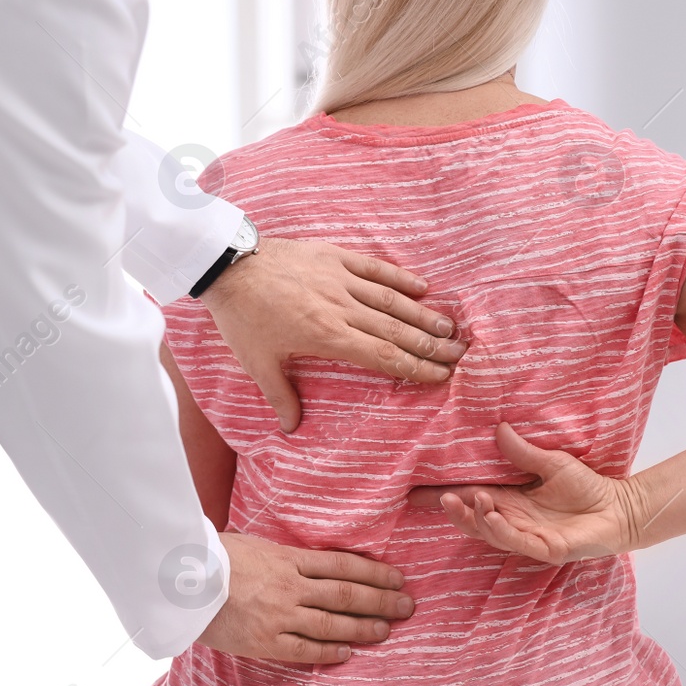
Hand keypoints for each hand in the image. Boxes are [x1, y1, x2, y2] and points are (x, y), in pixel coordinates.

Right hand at [197, 533, 415, 663]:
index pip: (344, 565)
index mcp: (288, 558)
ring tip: (386, 630)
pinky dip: (329, 652)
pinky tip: (348, 653)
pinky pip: (304, 650)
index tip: (397, 578)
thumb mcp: (255, 545)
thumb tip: (312, 563)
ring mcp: (279, 615)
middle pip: (347, 594)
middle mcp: (290, 587)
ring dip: (363, 627)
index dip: (375, 572)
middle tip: (407, 606)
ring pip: (332, 623)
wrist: (179, 580)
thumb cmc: (213, 557)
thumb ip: (285, 556)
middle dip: (381, 600)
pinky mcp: (264, 641)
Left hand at [200, 237, 467, 431]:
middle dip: (431, 344)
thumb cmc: (241, 317)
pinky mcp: (333, 256)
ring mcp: (339, 279)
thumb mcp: (257, 362)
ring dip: (423, 314)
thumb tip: (291, 430)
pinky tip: (421, 287)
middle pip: (396, 330)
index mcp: (327, 336)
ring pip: (391, 300)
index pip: (383, 356)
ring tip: (450, 327)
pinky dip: (399, 277)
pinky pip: (374, 267)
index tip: (440, 376)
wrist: (226, 265)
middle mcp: (341, 308)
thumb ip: (280, 396)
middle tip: (459, 354)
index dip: (415, 367)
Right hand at [408, 423, 646, 564]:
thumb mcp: (552, 462)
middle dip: (454, 512)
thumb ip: (524, 451)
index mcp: (512, 501)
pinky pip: (518, 542)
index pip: (472, 498)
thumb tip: (499, 428)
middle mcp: (515, 521)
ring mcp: (529, 537)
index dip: (446, 496)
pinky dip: (501, 529)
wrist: (620, 506)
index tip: (416, 491)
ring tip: (470, 499)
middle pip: (475, 520)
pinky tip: (491, 515)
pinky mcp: (547, 549)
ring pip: (492, 533)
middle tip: (440, 498)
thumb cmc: (588, 486)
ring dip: (477, 519)